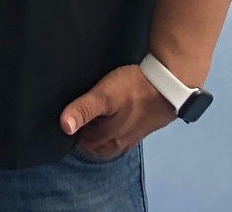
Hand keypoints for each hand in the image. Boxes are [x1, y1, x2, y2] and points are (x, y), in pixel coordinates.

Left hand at [59, 64, 175, 159]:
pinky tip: (111, 111)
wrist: (168, 86)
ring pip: (105, 138)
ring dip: (98, 127)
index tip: (68, 110)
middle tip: (79, 106)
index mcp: (106, 141)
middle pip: (92, 142)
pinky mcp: (140, 130)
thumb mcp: (104, 95)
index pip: (79, 142)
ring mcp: (130, 139)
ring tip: (93, 107)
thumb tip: (63, 127)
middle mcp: (117, 145)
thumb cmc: (133, 90)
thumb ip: (83, 109)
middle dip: (84, 129)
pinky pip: (118, 132)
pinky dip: (111, 125)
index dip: (73, 127)